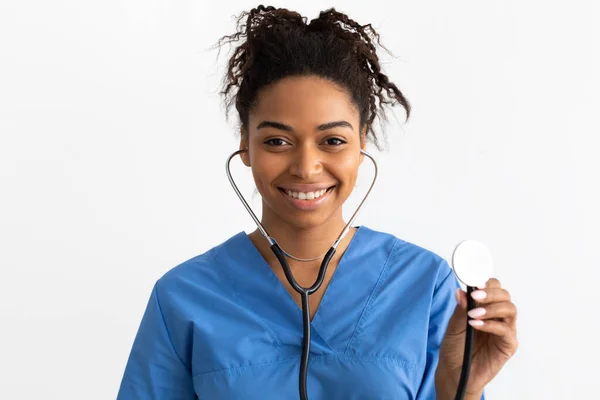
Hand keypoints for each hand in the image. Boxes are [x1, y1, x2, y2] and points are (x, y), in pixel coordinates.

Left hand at [435, 278, 517, 396]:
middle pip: (505, 296)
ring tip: (473, 314)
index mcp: (486, 307)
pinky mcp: (508, 345)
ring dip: (492, 308)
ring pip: (510, 309)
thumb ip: (460, 309)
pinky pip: (506, 331)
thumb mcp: (453, 325)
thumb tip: (461, 292)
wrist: (455, 372)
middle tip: (475, 296)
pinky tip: (476, 325)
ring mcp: (505, 330)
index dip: (487, 283)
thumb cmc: (455, 348)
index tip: (475, 283)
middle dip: (491, 293)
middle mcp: (498, 317)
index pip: (494, 287)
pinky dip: (491, 325)